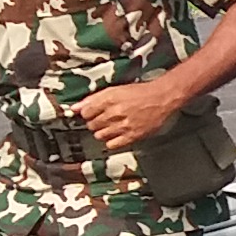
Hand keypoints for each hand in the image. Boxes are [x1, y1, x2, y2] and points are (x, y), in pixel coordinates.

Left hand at [68, 75, 187, 150]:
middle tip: (106, 118)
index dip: (88, 113)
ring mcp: (123, 125)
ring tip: (113, 126)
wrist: (162, 98)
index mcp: (109, 98)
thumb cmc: (139, 92)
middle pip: (91, 125)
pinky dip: (112, 141)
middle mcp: (114, 112)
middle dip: (95, 122)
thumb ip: (93, 99)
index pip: (85, 112)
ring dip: (103, 132)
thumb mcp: (115, 90)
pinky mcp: (132, 136)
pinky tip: (118, 134)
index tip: (94, 113)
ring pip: (100, 135)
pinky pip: (111, 145)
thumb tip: (73, 108)